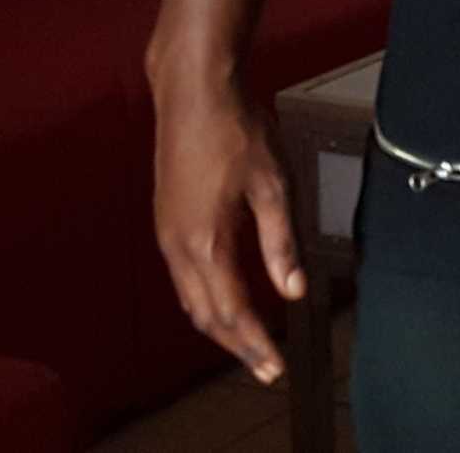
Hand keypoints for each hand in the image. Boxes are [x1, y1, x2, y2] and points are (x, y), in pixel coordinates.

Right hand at [152, 74, 304, 383]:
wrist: (193, 92)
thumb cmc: (235, 129)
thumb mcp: (272, 185)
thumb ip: (280, 242)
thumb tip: (292, 290)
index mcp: (204, 241)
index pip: (231, 310)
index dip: (254, 343)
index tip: (275, 367)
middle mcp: (177, 246)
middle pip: (205, 315)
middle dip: (237, 344)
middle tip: (265, 367)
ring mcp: (167, 233)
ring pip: (190, 298)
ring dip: (219, 325)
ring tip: (249, 343)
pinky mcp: (167, 220)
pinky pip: (184, 277)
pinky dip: (206, 299)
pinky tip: (225, 300)